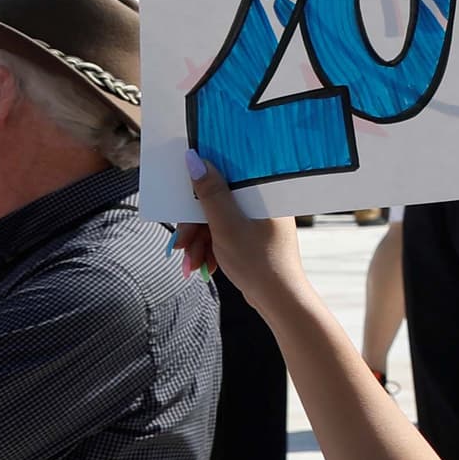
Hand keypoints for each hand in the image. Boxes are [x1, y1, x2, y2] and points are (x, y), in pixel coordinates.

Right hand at [177, 152, 309, 305]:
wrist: (278, 299)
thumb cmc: (257, 261)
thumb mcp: (226, 225)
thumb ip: (210, 193)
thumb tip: (195, 159)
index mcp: (265, 193)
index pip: (226, 178)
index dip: (200, 188)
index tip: (181, 201)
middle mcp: (264, 203)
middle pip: (217, 204)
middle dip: (194, 228)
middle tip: (180, 246)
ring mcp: (259, 221)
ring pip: (217, 222)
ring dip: (199, 242)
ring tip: (192, 264)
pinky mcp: (253, 237)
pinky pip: (225, 235)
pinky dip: (210, 249)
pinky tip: (203, 266)